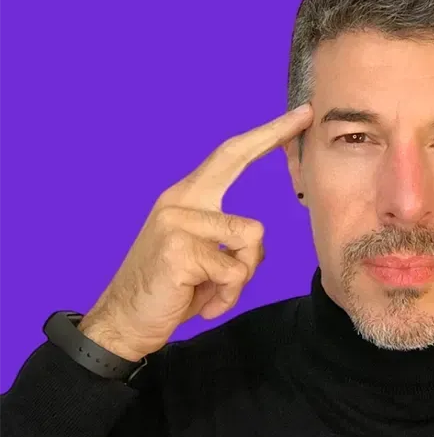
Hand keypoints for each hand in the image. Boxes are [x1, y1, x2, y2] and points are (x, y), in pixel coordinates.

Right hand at [78, 104, 313, 361]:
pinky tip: (204, 305)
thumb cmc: (172, 289)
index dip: (263, 135)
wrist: (125, 321)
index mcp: (187, 198)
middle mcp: (179, 201)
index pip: (229, 156)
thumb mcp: (205, 257)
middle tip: (306, 114)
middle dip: (272, 133)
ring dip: (242, 275)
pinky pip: (235, 271)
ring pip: (252, 237)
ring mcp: (177, 221)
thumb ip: (228, 236)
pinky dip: (228, 296)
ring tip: (214, 290)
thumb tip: (259, 234)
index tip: (296, 117)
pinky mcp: (179, 249)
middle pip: (233, 157)